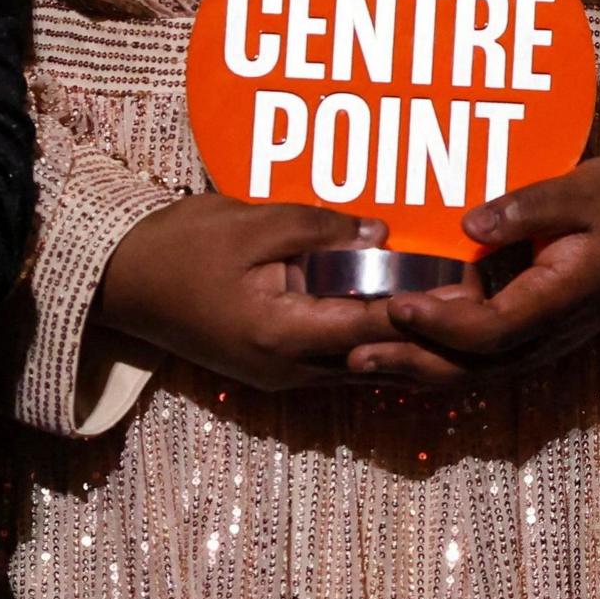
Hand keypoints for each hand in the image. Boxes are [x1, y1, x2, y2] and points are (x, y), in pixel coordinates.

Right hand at [97, 193, 461, 387]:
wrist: (118, 284)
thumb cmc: (179, 246)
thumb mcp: (252, 222)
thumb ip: (320, 229)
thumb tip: (382, 235)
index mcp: (284, 333)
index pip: (376, 323)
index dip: (429, 306)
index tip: (474, 284)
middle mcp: (288, 369)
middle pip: (380, 355)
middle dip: (430, 329)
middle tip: (481, 297)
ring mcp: (280, 376)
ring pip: (363, 364)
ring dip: (407, 339)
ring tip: (457, 308)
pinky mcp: (273, 367)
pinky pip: (339, 360)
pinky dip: (375, 340)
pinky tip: (406, 318)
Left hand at [375, 160, 599, 376]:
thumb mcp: (585, 190)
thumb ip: (529, 206)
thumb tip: (468, 222)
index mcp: (562, 300)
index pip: (493, 329)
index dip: (441, 324)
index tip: (397, 303)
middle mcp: (550, 334)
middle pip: (472, 368)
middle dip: (411, 363)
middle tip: (353, 353)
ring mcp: (544, 340)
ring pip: (473, 372)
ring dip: (417, 368)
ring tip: (361, 358)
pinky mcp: (536, 333)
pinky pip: (482, 358)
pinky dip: (438, 359)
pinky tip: (400, 348)